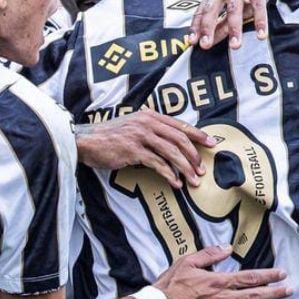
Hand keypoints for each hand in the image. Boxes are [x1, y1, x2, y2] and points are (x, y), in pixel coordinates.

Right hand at [76, 110, 215, 187]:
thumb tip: (171, 142)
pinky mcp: (133, 150)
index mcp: (150, 116)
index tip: (211, 143)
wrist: (86, 141)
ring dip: (185, 168)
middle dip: (194, 155)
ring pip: (172, 152)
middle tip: (202, 169)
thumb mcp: (132, 126)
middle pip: (179, 139)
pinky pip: (158, 164)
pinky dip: (169, 174)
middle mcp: (147, 123)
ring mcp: (140, 136)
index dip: (198, 134)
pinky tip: (175, 183)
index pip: (180, 125)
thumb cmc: (109, 136)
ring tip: (193, 180)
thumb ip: (150, 129)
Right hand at [154, 245, 291, 298]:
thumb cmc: (170, 285)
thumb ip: (209, 255)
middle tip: (290, 290)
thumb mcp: (187, 262)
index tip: (282, 274)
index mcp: (218, 281)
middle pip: (255, 296)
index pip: (250, 278)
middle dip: (275, 292)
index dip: (268, 276)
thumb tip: (227, 248)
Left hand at [188, 0, 293, 49]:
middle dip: (208, 27)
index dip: (196, 26)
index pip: (202, 10)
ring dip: (234, 28)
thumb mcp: (236, 3)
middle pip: (213, 8)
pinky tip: (261, 35)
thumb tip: (211, 40)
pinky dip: (260, 21)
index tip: (192, 42)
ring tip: (235, 46)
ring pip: (234, 8)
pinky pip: (258, 5)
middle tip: (205, 45)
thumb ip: (223, 21)